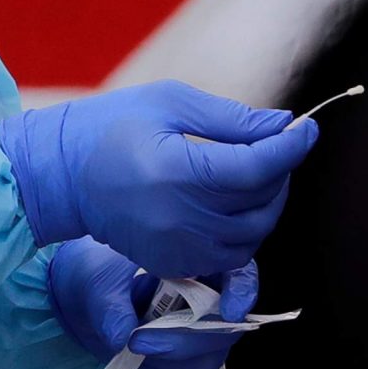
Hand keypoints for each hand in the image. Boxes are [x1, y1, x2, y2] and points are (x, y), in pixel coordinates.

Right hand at [1, 80, 317, 277]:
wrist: (61, 177)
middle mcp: (181, 219)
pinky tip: (231, 199)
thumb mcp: (170, 104)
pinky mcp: (175, 264)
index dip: (290, 147)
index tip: (306, 128)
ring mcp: (178, 248)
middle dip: (280, 172)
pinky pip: (232, 254)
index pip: (256, 169)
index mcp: (177, 173)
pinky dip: (244, 228)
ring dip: (265, 203)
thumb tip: (282, 126)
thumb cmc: (110, 128)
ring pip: (254, 234)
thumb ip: (232, 119)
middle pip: (262, 204)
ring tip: (252, 171)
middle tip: (273, 144)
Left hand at [47, 236, 257, 368]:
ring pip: (212, 356)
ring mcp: (200, 330)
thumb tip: (123, 334)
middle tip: (140, 340)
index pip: (239, 272)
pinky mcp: (187, 358)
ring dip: (173, 362)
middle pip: (227, 325)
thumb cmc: (98, 273)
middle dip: (187, 339)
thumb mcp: (97, 280)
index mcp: (196, 262)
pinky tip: (140, 365)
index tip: (231, 310)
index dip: (243, 291)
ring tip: (133, 351)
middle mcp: (207, 297)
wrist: (81, 298)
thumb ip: (110, 305)